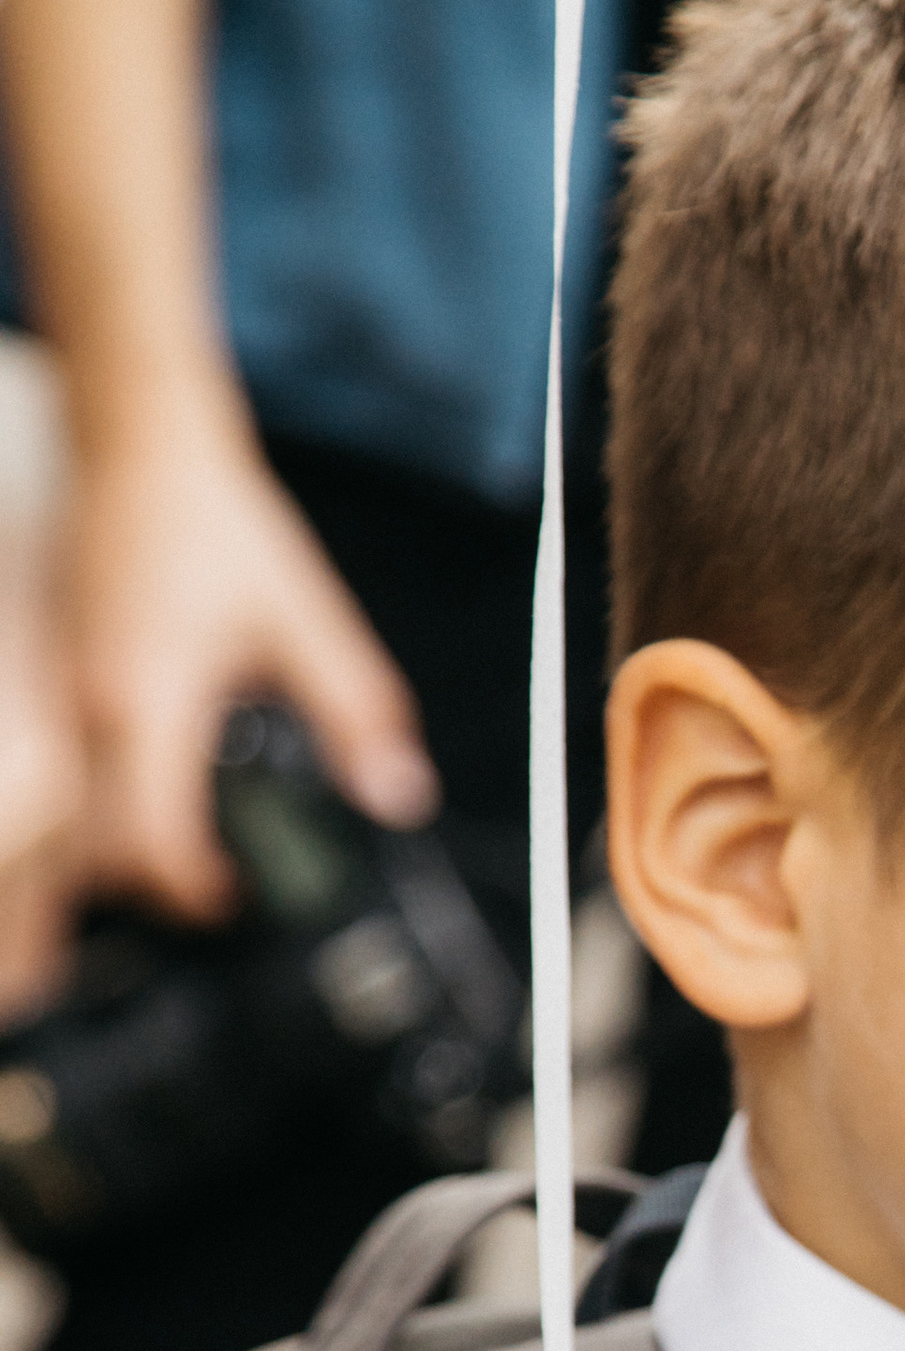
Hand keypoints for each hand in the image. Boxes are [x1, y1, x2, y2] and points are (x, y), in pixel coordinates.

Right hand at [61, 403, 435, 916]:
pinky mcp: (58, 682)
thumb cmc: (216, 528)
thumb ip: (357, 715)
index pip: (152, 842)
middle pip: (96, 851)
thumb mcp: (308, 624)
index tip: (236, 895)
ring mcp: (63, 697)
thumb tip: (399, 794)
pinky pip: (64, 775)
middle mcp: (91, 710)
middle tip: (210, 888)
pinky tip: (145, 798)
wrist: (144, 455)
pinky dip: (95, 810)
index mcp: (151, 705)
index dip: (194, 889)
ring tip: (179, 855)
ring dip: (115, 855)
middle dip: (151, 888)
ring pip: (66, 820)